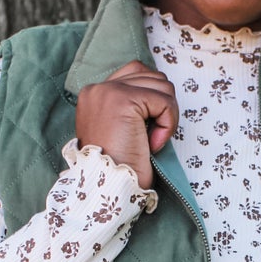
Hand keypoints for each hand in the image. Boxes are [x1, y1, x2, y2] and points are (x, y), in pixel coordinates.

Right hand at [74, 61, 178, 189]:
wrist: (109, 189)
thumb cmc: (121, 167)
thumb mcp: (121, 128)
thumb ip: (133, 105)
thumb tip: (161, 88)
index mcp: (94, 93)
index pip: (137, 72)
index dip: (152, 97)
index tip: (145, 128)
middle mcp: (97, 88)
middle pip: (153, 76)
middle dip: (161, 106)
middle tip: (149, 137)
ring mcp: (108, 91)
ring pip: (162, 87)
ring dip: (165, 117)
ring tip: (149, 141)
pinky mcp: (123, 101)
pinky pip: (165, 102)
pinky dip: (167, 125)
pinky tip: (152, 144)